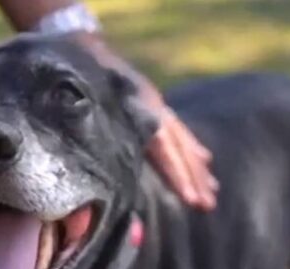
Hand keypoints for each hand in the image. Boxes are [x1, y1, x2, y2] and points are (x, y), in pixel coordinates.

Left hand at [73, 33, 218, 210]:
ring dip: (197, 166)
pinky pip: (178, 129)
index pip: (164, 148)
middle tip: (208, 205)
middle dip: (194, 177)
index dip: (177, 174)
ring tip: (212, 190)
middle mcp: (153, 105)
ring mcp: (155, 102)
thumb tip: (105, 177)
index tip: (190, 199)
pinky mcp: (153, 102)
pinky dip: (192, 147)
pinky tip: (205, 160)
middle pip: (179, 146)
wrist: (80, 41)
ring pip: (182, 139)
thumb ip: (100, 136)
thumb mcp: (84, 103)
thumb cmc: (77, 79)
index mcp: (139, 107)